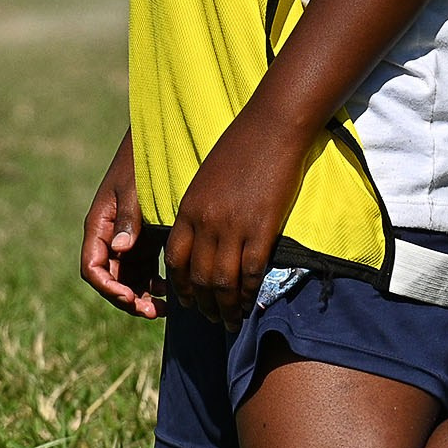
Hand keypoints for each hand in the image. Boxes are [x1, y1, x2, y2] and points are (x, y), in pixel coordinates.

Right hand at [81, 131, 160, 318]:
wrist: (157, 141)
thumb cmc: (142, 162)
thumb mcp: (133, 190)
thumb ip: (128, 219)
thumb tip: (119, 249)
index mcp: (99, 226)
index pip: (93, 268)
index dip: (108, 288)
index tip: (129, 297)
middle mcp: (109, 237)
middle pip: (110, 280)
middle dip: (127, 299)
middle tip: (152, 312)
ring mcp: (126, 239)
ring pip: (127, 279)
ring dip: (141, 296)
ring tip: (164, 308)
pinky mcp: (143, 239)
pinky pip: (143, 270)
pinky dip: (153, 284)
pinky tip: (170, 290)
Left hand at [163, 110, 312, 328]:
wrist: (271, 126)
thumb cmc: (240, 146)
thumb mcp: (206, 177)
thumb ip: (199, 208)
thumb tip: (199, 236)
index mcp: (188, 208)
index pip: (176, 260)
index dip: (181, 287)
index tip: (189, 302)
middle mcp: (206, 222)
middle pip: (198, 277)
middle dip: (204, 305)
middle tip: (212, 319)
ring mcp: (233, 227)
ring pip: (224, 281)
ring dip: (226, 307)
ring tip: (231, 321)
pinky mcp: (261, 228)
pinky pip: (252, 271)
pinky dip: (250, 293)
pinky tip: (251, 304)